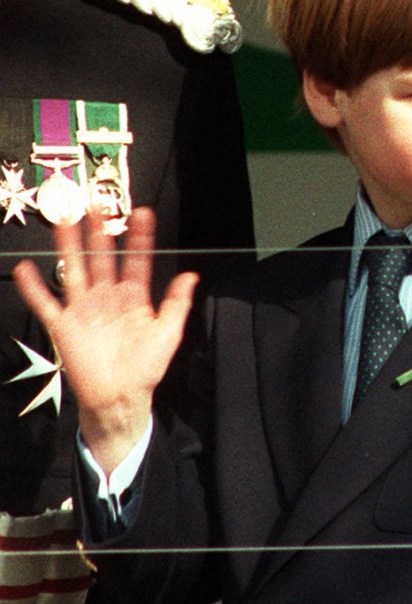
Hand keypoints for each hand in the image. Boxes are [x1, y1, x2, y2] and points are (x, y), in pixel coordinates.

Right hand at [13, 207, 197, 475]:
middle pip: (102, 257)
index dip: (140, 238)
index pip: (137, 260)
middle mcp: (107, 298)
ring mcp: (84, 310)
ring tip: (64, 221)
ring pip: (75, 270)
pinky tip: (27, 269)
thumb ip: (177, 303)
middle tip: (97, 205)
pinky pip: (46, 303)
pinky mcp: (64, 327)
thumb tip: (192, 275)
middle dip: (100, 231)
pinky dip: (35, 287)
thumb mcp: (168, 333)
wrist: (120, 399)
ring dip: (69, 247)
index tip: (143, 213)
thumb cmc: (145, 369)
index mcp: (133, 298)